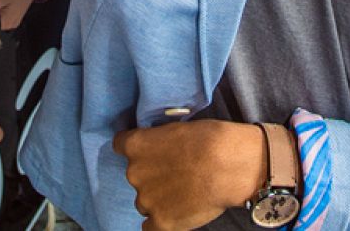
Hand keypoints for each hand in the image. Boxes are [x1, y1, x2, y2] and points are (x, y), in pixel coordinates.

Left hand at [113, 120, 267, 230]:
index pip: (120, 145)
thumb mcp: (178, 128)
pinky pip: (150, 227)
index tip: (150, 152)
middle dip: (153, 176)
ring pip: (145, 202)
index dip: (139, 150)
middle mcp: (134, 173)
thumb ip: (161, 142)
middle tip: (177, 175)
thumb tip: (164, 152)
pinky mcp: (162, 222)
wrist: (229, 166)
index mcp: (136, 145)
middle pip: (136, 177)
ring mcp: (146, 200)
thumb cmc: (211, 140)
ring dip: (159, 199)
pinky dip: (161, 222)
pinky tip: (176, 215)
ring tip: (184, 194)